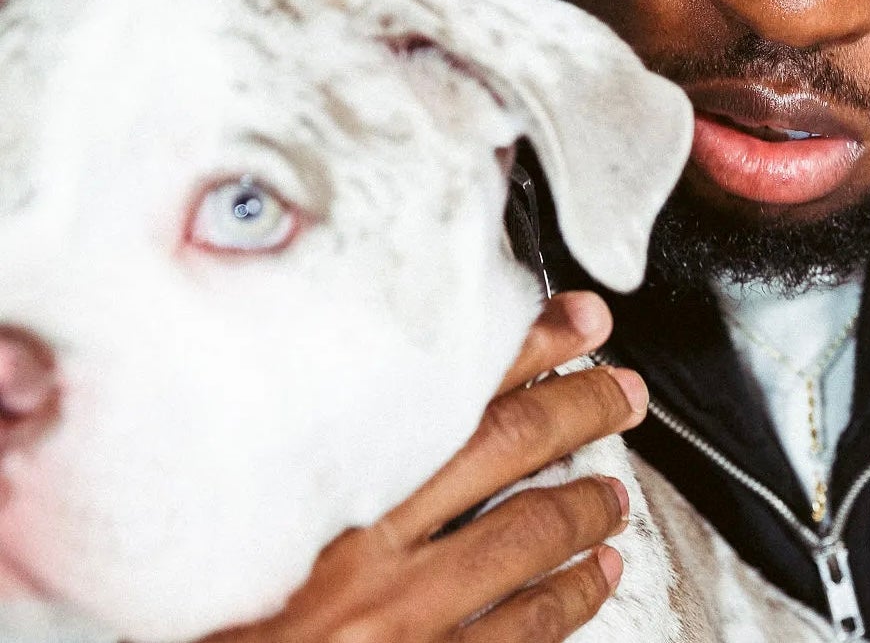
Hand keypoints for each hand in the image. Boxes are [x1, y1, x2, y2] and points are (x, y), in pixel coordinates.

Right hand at [196, 291, 646, 642]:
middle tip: (623, 389)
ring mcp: (402, 620)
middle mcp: (365, 546)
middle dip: (578, 405)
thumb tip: (363, 398)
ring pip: (525, 537)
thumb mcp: (229, 525)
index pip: (443, 384)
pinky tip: (598, 576)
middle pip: (505, 445)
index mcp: (318, 487)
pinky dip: (569, 598)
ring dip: (585, 505)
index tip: (577, 316)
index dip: (524, 341)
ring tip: (617, 489)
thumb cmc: (190, 628)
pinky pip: (521, 634)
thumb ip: (295, 461)